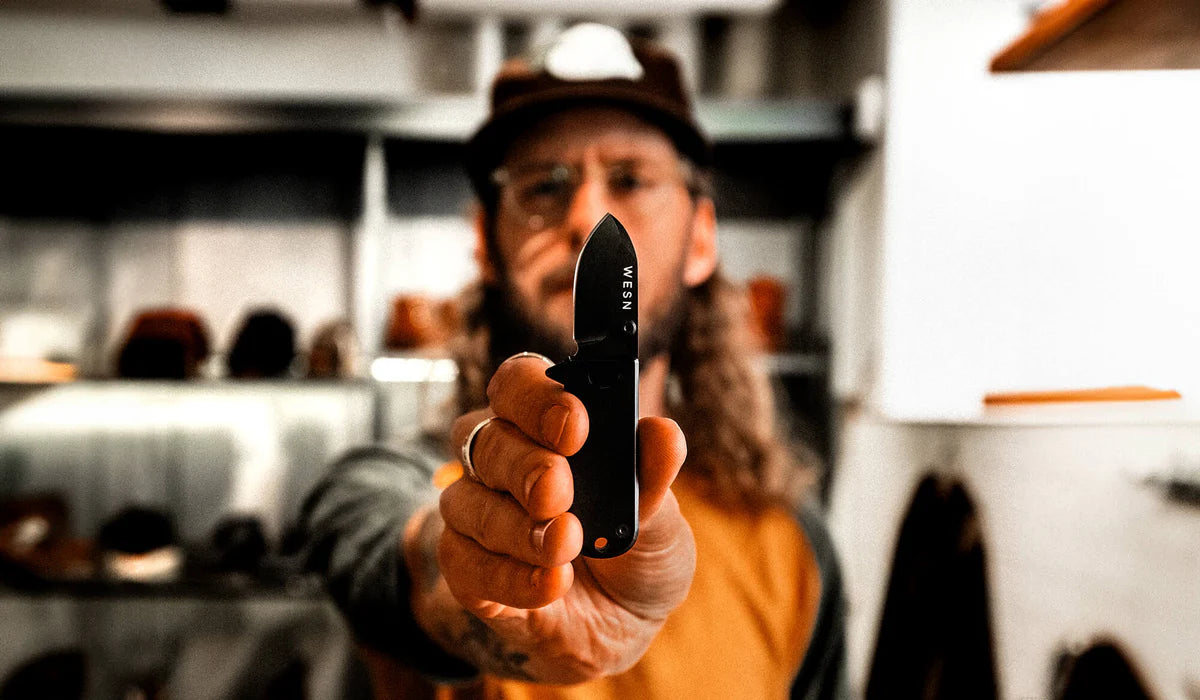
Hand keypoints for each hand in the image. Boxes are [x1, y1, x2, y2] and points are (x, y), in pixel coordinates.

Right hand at [409, 353, 694, 682]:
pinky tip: (552, 585)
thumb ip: (655, 477)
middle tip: (559, 490)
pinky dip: (510, 575)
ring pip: (466, 503)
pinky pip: (463, 562)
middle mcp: (501, 459)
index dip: (536, 397)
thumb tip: (662, 433)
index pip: (518, 383)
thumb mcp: (662, 517)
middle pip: (483, 438)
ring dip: (519, 528)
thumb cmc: (637, 549)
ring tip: (567, 546)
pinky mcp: (467, 569)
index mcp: (545, 424)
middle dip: (524, 465)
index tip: (574, 424)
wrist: (625, 622)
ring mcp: (477, 513)